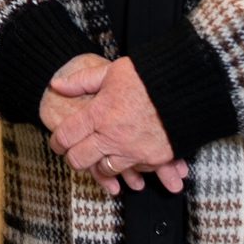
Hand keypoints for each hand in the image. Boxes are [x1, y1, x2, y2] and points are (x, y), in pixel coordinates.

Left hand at [42, 55, 187, 196]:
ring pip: (105, 170)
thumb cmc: (148, 76)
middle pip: (80, 160)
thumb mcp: (111, 72)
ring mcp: (133, 151)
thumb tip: (56, 84)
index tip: (57, 143)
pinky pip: (135, 172)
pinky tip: (129, 161)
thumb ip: (81, 81)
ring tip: (102, 156)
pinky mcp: (154, 159)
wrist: (188, 88)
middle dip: (74, 158)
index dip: (57, 142)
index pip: (66, 136)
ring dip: (101, 164)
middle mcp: (112, 137)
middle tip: (75, 153)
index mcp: (99, 114)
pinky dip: (131, 169)